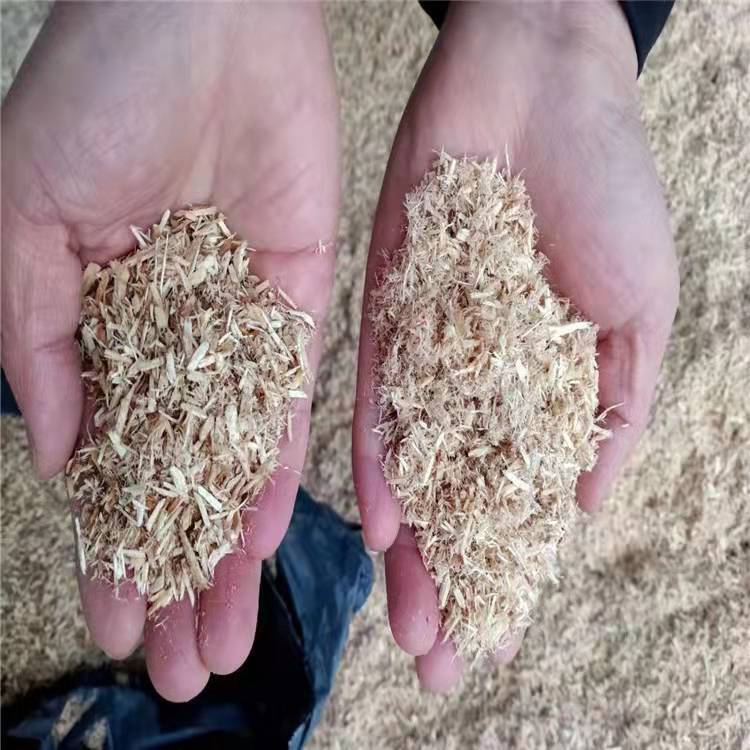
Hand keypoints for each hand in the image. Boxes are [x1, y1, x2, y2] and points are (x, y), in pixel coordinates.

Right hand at [2, 2, 338, 700]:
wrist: (203, 24)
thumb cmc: (95, 99)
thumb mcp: (24, 223)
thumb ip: (40, 346)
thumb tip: (64, 460)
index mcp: (106, 333)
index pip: (113, 469)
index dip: (114, 549)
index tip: (119, 625)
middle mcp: (179, 346)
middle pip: (183, 487)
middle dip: (183, 575)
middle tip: (191, 668)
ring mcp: (243, 331)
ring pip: (240, 463)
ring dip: (233, 551)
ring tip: (232, 636)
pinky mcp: (305, 303)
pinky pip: (292, 402)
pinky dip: (280, 469)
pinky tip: (268, 538)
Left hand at [353, 1, 678, 690]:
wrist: (537, 88)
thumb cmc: (610, 188)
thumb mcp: (638, 311)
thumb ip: (614, 409)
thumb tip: (582, 507)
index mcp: (544, 388)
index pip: (522, 499)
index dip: (510, 570)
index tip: (497, 638)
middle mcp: (479, 380)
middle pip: (460, 498)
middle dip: (448, 578)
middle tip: (435, 661)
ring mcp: (429, 349)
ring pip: (414, 463)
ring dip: (409, 542)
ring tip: (402, 617)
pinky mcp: (384, 310)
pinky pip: (376, 395)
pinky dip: (377, 455)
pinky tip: (376, 518)